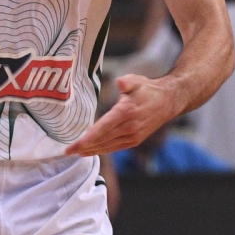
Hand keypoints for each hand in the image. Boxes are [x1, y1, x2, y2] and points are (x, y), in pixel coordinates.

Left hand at [66, 75, 184, 156]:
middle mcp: (129, 127)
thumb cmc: (147, 89)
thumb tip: (119, 83)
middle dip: (84, 147)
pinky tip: (91, 151)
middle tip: (67, 151)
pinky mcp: (134, 140)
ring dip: (91, 151)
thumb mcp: (136, 81)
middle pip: (102, 140)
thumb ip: (127, 82)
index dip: (88, 138)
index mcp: (126, 112)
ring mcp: (133, 136)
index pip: (103, 127)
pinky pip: (115, 147)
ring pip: (108, 146)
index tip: (75, 145)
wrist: (167, 102)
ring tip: (75, 153)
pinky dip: (102, 150)